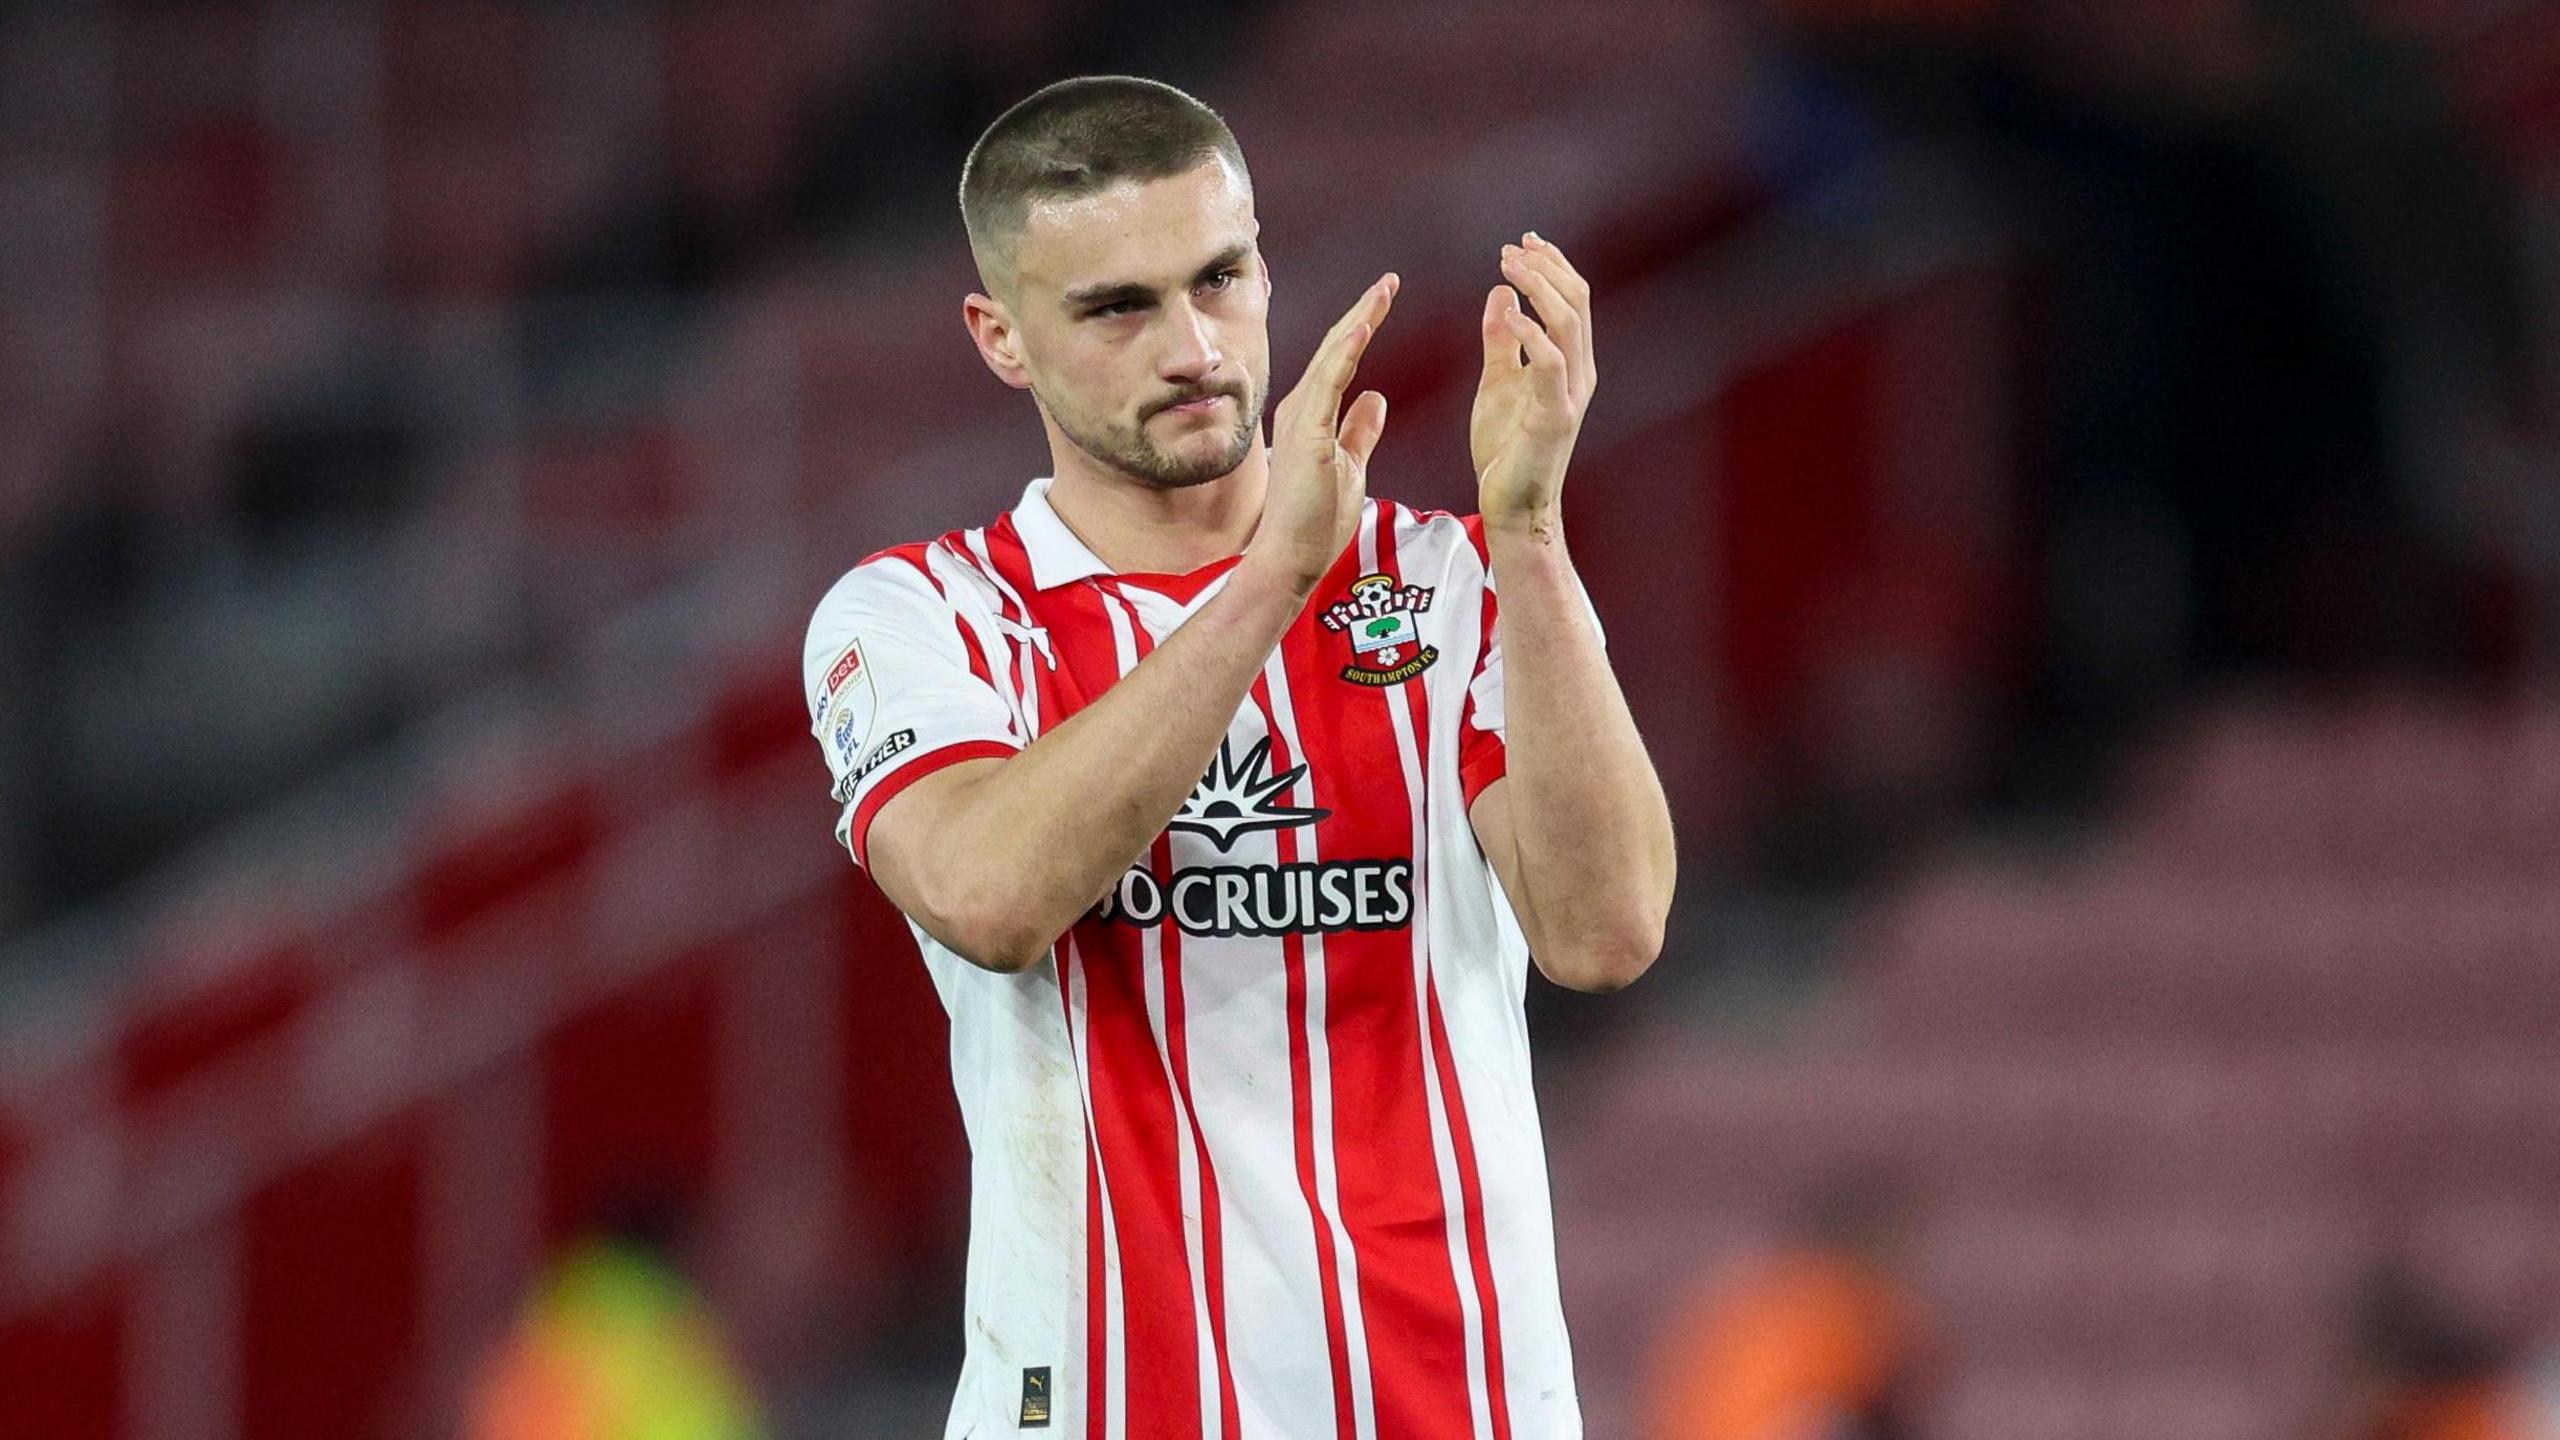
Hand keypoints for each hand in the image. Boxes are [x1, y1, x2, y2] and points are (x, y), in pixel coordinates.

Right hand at [1247, 273, 1397, 590]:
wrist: (1291, 558)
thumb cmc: (1316, 521)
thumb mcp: (1350, 464)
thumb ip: (1361, 430)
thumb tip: (1377, 397)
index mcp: (1312, 414)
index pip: (1340, 360)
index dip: (1362, 326)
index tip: (1384, 298)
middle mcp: (1301, 408)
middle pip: (1335, 348)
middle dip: (1363, 311)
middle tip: (1389, 280)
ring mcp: (1300, 418)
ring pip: (1331, 357)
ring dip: (1359, 320)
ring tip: (1383, 290)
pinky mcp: (1307, 434)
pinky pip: (1329, 382)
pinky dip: (1346, 351)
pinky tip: (1365, 326)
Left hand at [1472, 233, 1594, 535]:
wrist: (1512, 505)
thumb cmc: (1506, 448)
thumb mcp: (1498, 383)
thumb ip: (1502, 341)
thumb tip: (1502, 294)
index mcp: (1570, 363)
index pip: (1572, 300)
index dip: (1551, 266)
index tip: (1522, 242)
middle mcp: (1579, 372)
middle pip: (1576, 302)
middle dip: (1545, 268)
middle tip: (1511, 248)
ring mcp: (1571, 394)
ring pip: (1569, 323)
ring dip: (1539, 288)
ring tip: (1509, 266)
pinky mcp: (1556, 416)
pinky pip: (1550, 363)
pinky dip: (1532, 332)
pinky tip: (1509, 312)